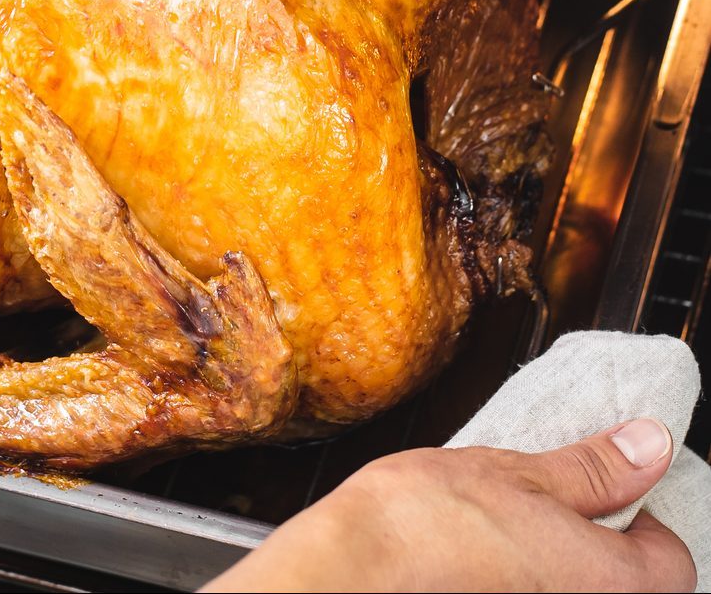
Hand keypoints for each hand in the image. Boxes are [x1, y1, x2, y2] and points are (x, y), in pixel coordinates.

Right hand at [204, 419, 694, 592]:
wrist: (355, 572)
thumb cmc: (425, 526)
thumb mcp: (514, 472)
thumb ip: (592, 468)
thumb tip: (646, 446)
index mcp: (609, 581)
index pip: (670, 558)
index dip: (637, 511)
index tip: (599, 481)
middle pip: (622, 578)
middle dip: (590, 536)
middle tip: (541, 496)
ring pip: (570, 585)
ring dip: (548, 558)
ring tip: (498, 521)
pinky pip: (532, 591)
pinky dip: (515, 576)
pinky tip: (476, 551)